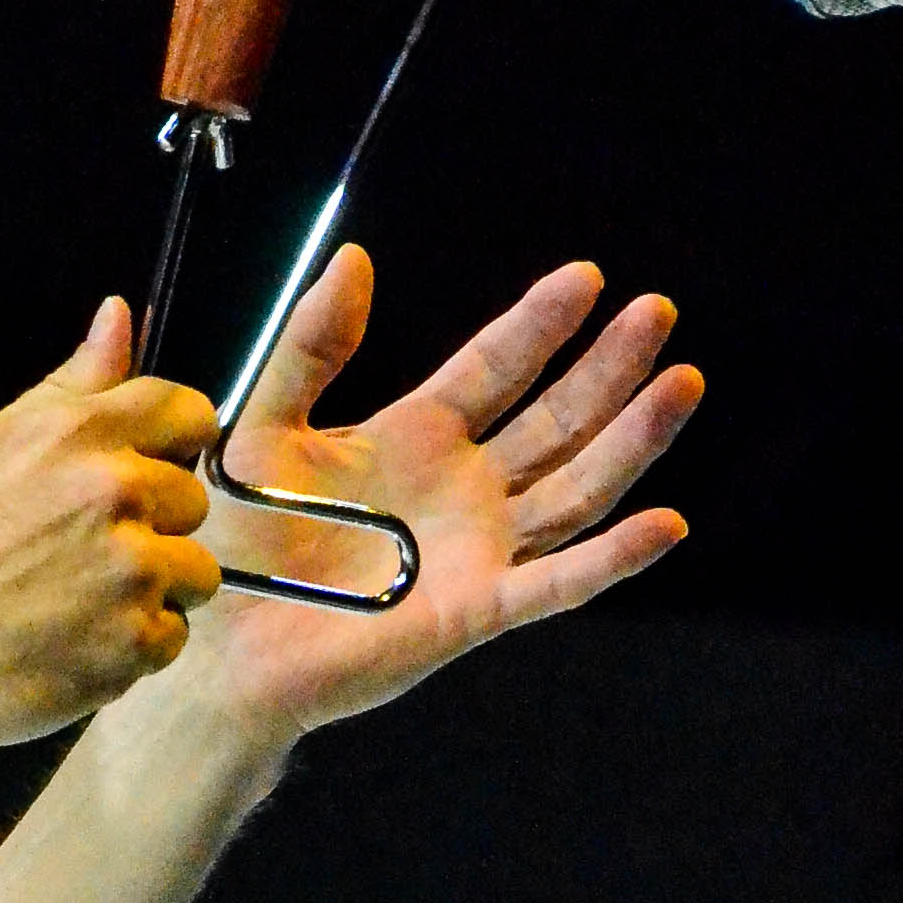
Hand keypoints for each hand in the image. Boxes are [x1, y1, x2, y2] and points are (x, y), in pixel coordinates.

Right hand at [0, 302, 222, 750]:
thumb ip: (69, 385)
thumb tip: (118, 315)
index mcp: (79, 434)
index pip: (189, 412)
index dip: (173, 445)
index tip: (146, 472)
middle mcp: (115, 494)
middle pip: (193, 500)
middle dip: (153, 526)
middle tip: (84, 554)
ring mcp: (130, 572)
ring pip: (194, 572)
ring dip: (152, 590)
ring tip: (82, 603)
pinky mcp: (133, 641)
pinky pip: (172, 636)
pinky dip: (133, 646)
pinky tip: (77, 641)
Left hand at [171, 245, 697, 746]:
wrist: (221, 646)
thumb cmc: (237, 541)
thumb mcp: (264, 427)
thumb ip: (309, 347)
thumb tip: (353, 257)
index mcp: (417, 435)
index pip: (497, 367)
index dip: (541, 324)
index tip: (589, 277)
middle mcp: (463, 488)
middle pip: (557, 418)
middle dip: (609, 366)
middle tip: (656, 312)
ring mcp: (479, 550)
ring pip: (576, 487)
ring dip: (632, 439)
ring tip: (681, 382)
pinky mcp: (477, 611)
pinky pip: (556, 584)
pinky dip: (612, 559)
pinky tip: (665, 524)